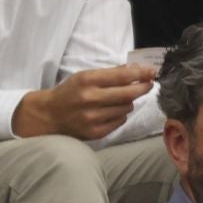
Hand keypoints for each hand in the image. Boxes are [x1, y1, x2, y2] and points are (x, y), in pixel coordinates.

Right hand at [12, 65, 154, 140]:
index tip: (152, 71)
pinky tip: (111, 111)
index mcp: (87, 81)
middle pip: (128, 94)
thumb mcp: (85, 76)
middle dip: (143, 88)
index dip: (140, 74)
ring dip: (128, 102)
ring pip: (126, 108)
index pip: (121, 76)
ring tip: (119, 99)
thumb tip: (136, 70)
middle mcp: (90, 99)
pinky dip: (120, 114)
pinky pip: (120, 121)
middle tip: (149, 84)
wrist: (50, 115)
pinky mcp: (96, 132)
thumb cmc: (70, 92)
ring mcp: (93, 118)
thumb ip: (109, 74)